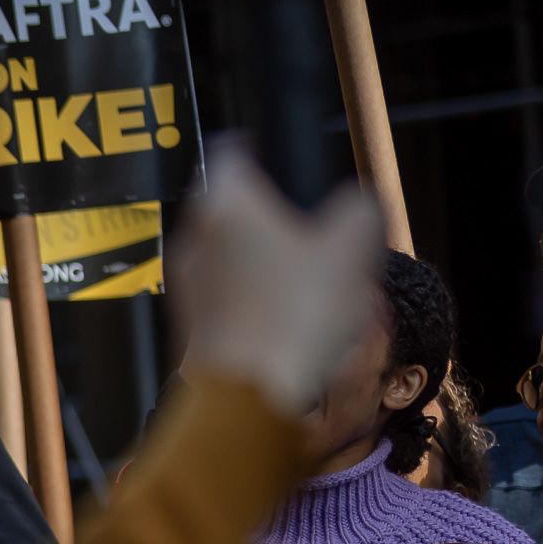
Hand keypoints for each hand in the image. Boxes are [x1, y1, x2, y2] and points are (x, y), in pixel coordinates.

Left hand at [172, 156, 387, 416]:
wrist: (251, 393)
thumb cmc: (297, 312)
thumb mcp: (355, 244)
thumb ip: (357, 207)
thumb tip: (353, 204)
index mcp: (224, 200)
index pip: (234, 150)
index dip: (261, 150)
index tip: (281, 162)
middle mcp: (193, 235)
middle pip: (235, 209)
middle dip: (272, 218)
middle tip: (313, 234)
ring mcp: (185, 282)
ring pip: (232, 256)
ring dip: (266, 262)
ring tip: (312, 286)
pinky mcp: (188, 322)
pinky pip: (228, 296)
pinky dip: (256, 299)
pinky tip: (291, 322)